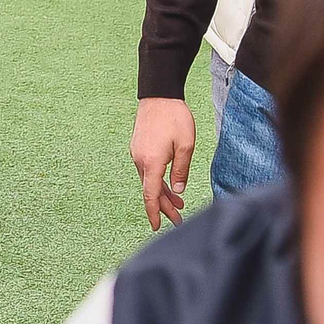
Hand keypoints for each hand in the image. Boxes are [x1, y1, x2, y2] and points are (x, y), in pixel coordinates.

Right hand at [132, 96, 196, 229]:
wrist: (158, 96)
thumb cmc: (174, 118)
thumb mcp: (185, 145)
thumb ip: (181, 169)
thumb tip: (178, 190)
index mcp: (151, 162)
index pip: (151, 195)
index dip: (154, 212)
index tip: (156, 226)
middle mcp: (140, 160)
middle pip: (150, 191)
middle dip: (164, 207)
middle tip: (178, 220)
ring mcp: (137, 154)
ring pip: (149, 181)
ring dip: (163, 194)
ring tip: (179, 205)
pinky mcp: (139, 148)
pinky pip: (148, 171)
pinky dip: (158, 181)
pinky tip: (169, 185)